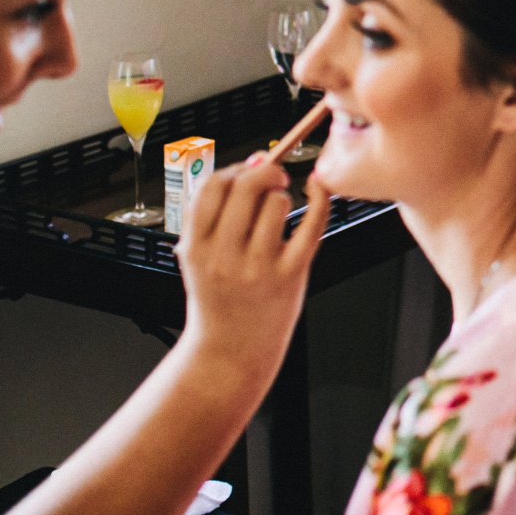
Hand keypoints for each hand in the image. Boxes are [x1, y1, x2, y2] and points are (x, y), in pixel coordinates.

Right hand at [175, 159, 330, 384]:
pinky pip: (312, 224)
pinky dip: (320, 199)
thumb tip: (254, 161)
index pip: (212, 186)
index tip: (246, 171)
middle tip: (274, 176)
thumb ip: (215, 214)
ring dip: (282, 197)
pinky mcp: (290, 276)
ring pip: (277, 203)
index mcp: (195, 248)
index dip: (233, 169)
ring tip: (279, 213)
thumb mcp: (196, 259)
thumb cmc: (218, 301)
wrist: (230, 354)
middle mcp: (224, 257)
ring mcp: (258, 268)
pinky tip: (318, 189)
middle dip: (265, 172)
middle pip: (246, 187)